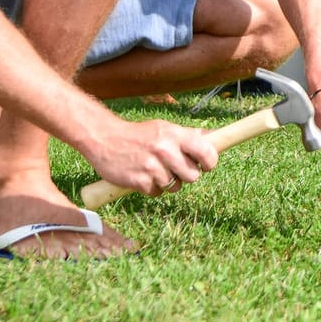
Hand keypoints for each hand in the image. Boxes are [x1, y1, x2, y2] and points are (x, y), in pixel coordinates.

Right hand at [81, 118, 218, 195]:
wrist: (105, 139)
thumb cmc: (140, 135)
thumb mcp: (165, 128)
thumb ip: (189, 135)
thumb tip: (215, 136)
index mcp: (174, 135)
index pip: (206, 152)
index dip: (210, 162)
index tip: (206, 165)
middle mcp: (165, 150)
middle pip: (193, 176)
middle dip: (187, 175)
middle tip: (175, 168)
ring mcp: (152, 167)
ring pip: (175, 187)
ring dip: (168, 183)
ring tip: (155, 170)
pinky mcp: (139, 182)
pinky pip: (157, 193)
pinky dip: (152, 188)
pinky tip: (143, 176)